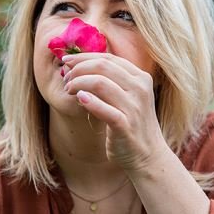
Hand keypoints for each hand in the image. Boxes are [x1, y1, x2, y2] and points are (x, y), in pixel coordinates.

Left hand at [62, 53, 167, 172]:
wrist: (148, 156)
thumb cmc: (131, 122)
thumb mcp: (127, 96)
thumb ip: (109, 79)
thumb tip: (76, 64)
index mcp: (141, 77)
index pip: (108, 58)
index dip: (83, 57)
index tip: (65, 60)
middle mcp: (140, 88)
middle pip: (103, 66)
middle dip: (78, 69)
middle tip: (66, 78)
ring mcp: (134, 107)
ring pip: (100, 83)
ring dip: (78, 83)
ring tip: (68, 90)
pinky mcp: (126, 126)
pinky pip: (104, 109)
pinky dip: (89, 101)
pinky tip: (79, 99)